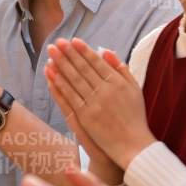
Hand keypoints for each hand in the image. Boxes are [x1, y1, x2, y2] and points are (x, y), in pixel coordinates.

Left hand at [45, 39, 154, 167]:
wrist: (133, 145)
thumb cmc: (134, 116)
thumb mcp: (135, 89)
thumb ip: (121, 69)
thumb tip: (106, 51)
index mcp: (118, 83)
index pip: (97, 63)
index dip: (84, 51)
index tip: (73, 40)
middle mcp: (105, 92)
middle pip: (83, 69)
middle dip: (69, 54)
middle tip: (57, 42)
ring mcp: (94, 104)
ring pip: (74, 81)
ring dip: (61, 66)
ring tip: (51, 53)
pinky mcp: (85, 117)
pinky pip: (69, 98)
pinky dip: (59, 85)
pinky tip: (51, 75)